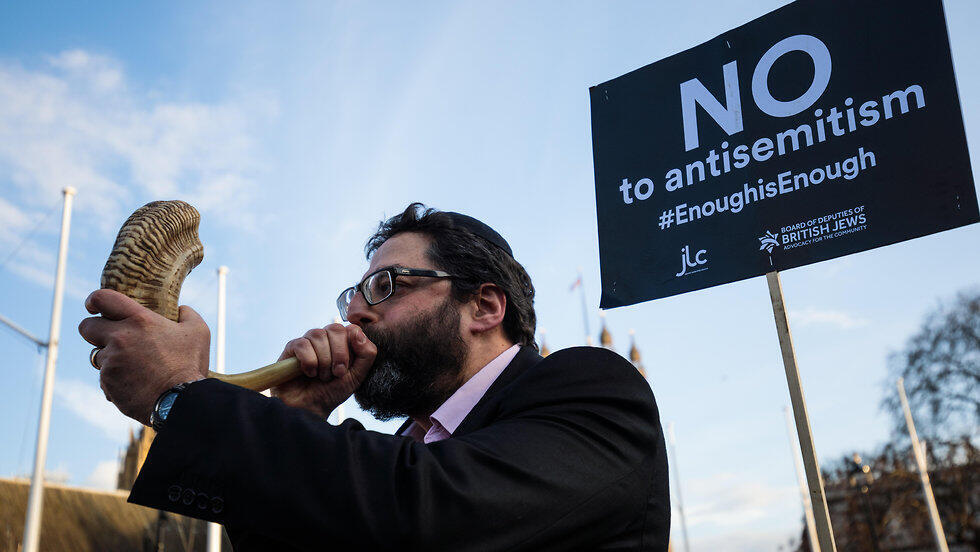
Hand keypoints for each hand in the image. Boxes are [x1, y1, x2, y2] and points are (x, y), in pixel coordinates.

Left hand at [78, 289, 209, 424]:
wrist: (180, 401)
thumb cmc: (190, 364)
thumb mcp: (199, 332)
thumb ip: (187, 313)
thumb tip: (180, 309)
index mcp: (140, 320)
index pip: (102, 299)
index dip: (94, 300)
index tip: (94, 306)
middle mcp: (120, 338)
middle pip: (86, 327)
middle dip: (94, 329)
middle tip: (109, 336)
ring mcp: (110, 362)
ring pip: (97, 355)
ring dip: (110, 358)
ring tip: (133, 366)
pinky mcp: (107, 383)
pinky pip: (104, 378)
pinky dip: (116, 379)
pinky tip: (136, 384)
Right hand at [272, 323, 375, 418]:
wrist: (310, 409)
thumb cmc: (333, 391)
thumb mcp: (357, 376)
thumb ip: (367, 354)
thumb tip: (356, 331)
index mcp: (343, 342)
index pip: (352, 329)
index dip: (352, 346)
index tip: (347, 367)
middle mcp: (326, 338)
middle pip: (336, 328)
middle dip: (339, 354)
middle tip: (337, 374)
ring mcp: (308, 341)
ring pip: (319, 335)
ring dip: (324, 361)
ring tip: (322, 376)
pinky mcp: (292, 347)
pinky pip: (302, 344)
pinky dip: (309, 362)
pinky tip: (309, 373)